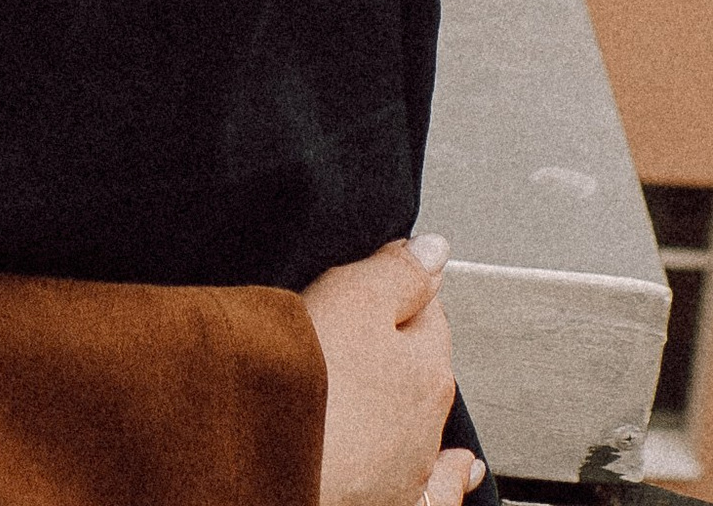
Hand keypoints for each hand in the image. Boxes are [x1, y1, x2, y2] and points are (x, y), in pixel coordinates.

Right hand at [305, 236, 480, 505]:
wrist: (273, 464)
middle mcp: (428, 423)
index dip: (393, 285)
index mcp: (428, 368)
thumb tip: (436, 250)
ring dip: (405, 400)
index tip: (368, 275)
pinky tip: (459, 469)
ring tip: (381, 386)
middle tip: (352, 324)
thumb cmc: (309, 386)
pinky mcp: (389, 498)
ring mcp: (410, 467)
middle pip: (419, 364)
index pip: (424, 308)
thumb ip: (397, 272)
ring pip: (420, 421)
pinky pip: (436, 489)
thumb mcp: (351, 298)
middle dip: (395, 343)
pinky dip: (449, 477)